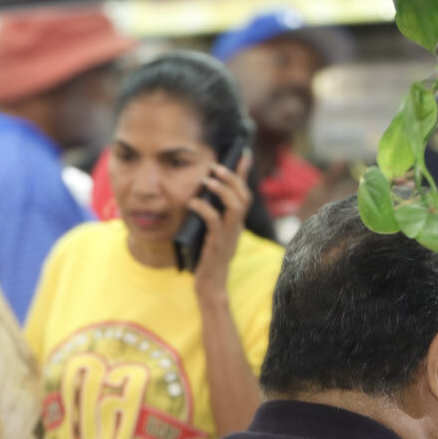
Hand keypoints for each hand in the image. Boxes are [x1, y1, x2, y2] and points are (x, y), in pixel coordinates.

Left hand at [189, 147, 253, 302]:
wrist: (210, 286)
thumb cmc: (207, 261)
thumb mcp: (210, 234)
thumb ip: (210, 217)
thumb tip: (200, 197)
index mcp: (236, 223)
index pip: (245, 193)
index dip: (244, 173)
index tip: (243, 152)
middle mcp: (237, 227)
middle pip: (244, 196)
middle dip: (232, 177)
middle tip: (215, 166)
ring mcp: (229, 236)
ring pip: (235, 206)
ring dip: (223, 190)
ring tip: (207, 179)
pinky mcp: (217, 245)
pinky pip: (215, 222)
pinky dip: (205, 209)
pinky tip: (193, 203)